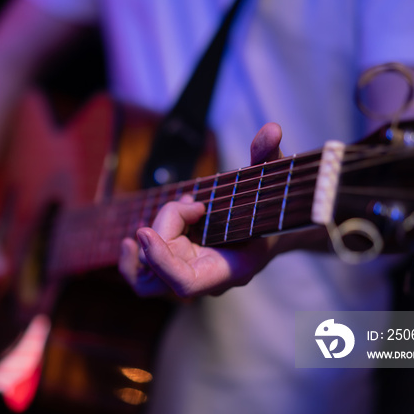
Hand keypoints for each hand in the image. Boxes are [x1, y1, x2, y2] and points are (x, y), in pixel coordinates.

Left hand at [119, 123, 284, 297]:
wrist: (273, 230)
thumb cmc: (273, 208)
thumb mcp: (273, 181)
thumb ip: (268, 157)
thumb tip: (272, 129)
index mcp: (232, 270)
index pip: (185, 284)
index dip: (160, 260)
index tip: (144, 231)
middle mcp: (207, 280)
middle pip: (159, 277)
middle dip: (157, 240)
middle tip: (183, 204)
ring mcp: (191, 276)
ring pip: (146, 279)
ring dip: (141, 250)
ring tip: (161, 216)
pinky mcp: (178, 267)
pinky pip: (147, 272)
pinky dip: (139, 252)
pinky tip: (145, 230)